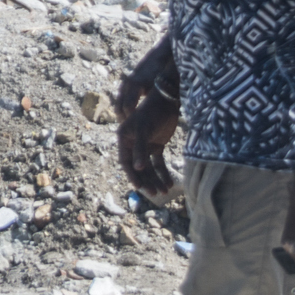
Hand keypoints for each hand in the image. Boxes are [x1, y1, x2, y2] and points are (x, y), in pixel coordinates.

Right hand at [116, 86, 180, 200]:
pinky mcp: (157, 145)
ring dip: (156, 180)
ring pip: (150, 168)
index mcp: (125, 138)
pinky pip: (159, 163)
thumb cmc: (152, 112)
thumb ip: (140, 149)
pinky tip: (170, 183)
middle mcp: (133, 144)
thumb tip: (138, 169)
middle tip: (155, 194)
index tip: (139, 187)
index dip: (132, 175)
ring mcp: (145, 145)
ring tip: (164, 191)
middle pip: (138, 167)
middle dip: (146, 181)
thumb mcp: (144, 129)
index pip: (125, 161)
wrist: (167, 101)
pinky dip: (164, 173)